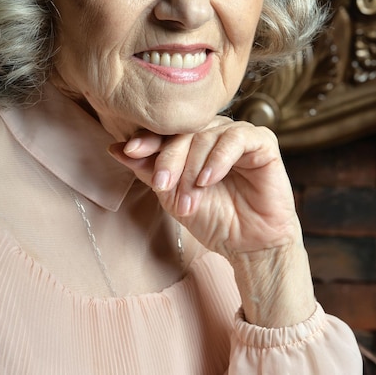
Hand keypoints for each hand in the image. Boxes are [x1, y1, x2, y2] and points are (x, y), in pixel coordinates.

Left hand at [108, 118, 300, 259]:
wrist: (247, 244)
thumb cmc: (211, 217)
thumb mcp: (171, 195)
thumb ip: (148, 170)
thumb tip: (115, 148)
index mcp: (192, 140)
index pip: (167, 131)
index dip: (147, 139)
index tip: (130, 151)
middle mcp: (214, 132)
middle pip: (185, 131)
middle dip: (169, 159)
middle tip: (162, 185)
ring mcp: (237, 135)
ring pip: (207, 135)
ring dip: (193, 169)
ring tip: (188, 200)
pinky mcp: (261, 142)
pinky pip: (236, 139)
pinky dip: (218, 159)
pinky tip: (208, 180)